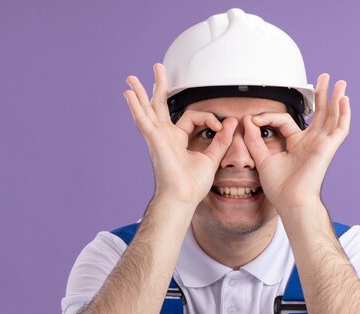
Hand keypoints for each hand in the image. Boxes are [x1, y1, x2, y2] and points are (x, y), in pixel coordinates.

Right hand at [124, 63, 237, 205]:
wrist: (182, 198)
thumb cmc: (192, 185)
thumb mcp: (212, 158)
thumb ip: (221, 140)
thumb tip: (230, 123)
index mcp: (178, 140)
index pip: (193, 118)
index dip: (209, 118)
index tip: (221, 126)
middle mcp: (165, 137)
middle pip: (160, 106)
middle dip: (159, 86)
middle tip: (157, 68)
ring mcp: (157, 137)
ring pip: (148, 110)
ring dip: (140, 92)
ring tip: (131, 78)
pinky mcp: (154, 140)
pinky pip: (143, 120)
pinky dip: (136, 107)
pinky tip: (128, 95)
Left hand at [242, 73, 350, 212]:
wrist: (291, 201)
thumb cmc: (280, 188)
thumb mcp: (263, 159)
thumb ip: (255, 140)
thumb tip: (247, 121)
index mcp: (296, 145)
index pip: (285, 121)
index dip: (268, 117)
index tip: (254, 120)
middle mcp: (311, 142)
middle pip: (318, 113)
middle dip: (321, 95)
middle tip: (323, 78)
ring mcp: (321, 144)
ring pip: (331, 116)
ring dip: (335, 99)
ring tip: (338, 82)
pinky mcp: (328, 148)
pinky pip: (340, 128)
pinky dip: (343, 113)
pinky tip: (344, 100)